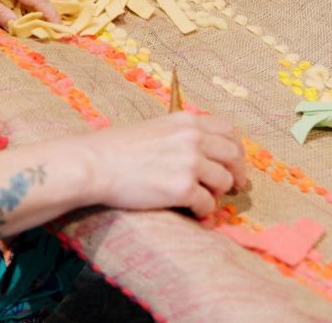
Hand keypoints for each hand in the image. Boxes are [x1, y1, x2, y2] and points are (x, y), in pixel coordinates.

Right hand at [77, 112, 246, 217]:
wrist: (95, 164)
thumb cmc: (116, 148)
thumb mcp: (154, 128)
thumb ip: (180, 134)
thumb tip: (201, 150)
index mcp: (186, 121)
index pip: (227, 131)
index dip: (235, 149)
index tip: (233, 163)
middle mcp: (193, 139)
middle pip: (234, 156)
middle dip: (236, 173)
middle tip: (232, 187)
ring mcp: (190, 163)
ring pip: (224, 181)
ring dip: (217, 193)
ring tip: (202, 199)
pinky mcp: (183, 189)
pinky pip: (208, 203)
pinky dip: (203, 210)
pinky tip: (192, 212)